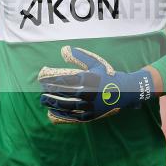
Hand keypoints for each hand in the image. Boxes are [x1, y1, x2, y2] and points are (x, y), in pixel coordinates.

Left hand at [38, 46, 154, 123]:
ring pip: (67, 106)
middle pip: (64, 94)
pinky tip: (52, 112)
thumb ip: (79, 56)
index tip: (42, 81)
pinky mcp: (91, 114)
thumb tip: (64, 50)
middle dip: (50, 94)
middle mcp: (88, 93)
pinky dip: (61, 114)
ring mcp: (90, 105)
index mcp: (88, 79)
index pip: (65, 81)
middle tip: (41, 92)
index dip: (51, 81)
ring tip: (44, 101)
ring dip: (53, 104)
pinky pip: (73, 116)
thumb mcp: (95, 63)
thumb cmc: (107, 75)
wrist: (124, 91)